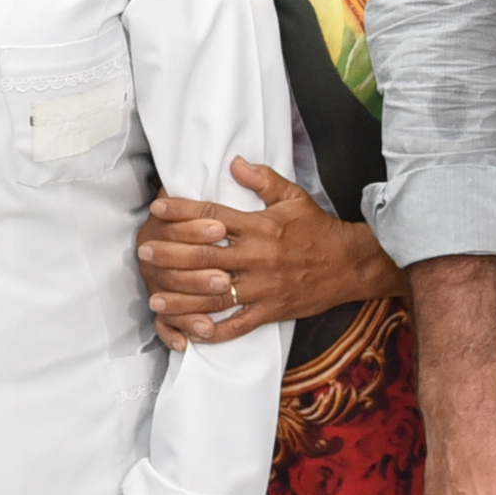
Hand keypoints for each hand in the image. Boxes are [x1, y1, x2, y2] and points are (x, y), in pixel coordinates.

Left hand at [141, 161, 396, 344]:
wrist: (351, 264)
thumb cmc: (318, 229)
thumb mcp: (293, 197)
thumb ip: (263, 180)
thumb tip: (235, 162)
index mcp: (258, 226)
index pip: (211, 215)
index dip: (181, 211)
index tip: (157, 208)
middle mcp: (256, 256)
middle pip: (204, 256)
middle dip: (170, 255)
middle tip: (144, 253)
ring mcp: (262, 286)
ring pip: (214, 294)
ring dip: (182, 297)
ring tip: (155, 298)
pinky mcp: (270, 311)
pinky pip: (237, 324)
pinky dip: (214, 331)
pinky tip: (191, 332)